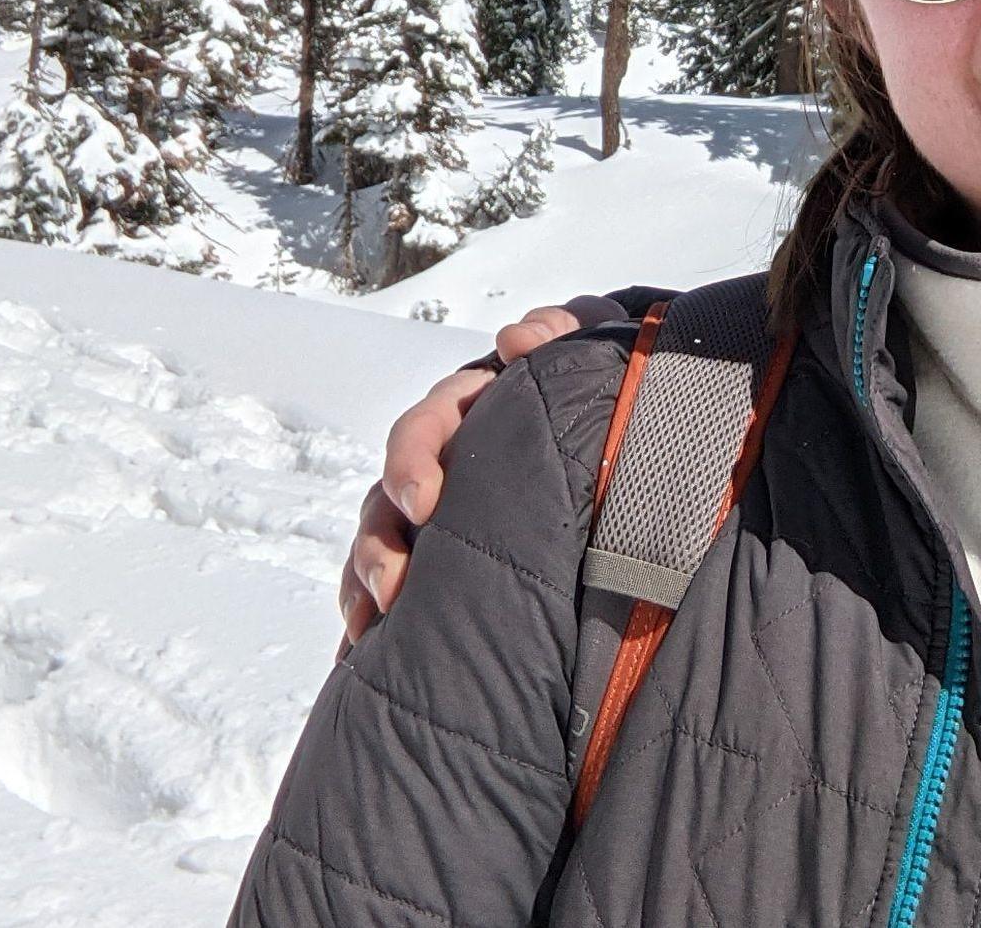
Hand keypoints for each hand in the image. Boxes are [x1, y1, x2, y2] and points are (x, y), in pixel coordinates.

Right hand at [336, 296, 626, 650]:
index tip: (426, 504)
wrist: (622, 431)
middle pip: (387, 493)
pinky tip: (358, 652)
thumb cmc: (599, 385)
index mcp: (475, 409)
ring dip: (367, 579)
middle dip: (380, 540)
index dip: (413, 460)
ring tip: (375, 623)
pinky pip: (385, 582)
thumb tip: (517, 337)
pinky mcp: (436, 553)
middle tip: (396, 584)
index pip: (426, 424)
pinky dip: (367, 612)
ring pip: (378, 540)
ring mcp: (435, 510)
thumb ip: (565, 327)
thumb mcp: (590, 348)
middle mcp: (445, 458)